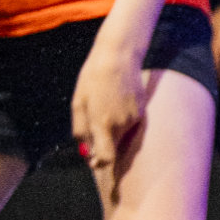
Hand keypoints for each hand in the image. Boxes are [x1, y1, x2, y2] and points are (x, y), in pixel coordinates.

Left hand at [73, 37, 147, 197]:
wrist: (117, 56)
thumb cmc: (92, 79)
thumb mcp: (78, 104)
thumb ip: (80, 130)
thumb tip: (85, 151)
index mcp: (103, 124)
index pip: (105, 158)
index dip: (99, 163)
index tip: (93, 161)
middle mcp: (121, 124)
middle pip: (113, 148)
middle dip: (103, 145)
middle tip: (94, 129)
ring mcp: (134, 117)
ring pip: (121, 134)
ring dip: (112, 129)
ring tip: (105, 105)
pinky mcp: (141, 110)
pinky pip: (129, 122)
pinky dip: (121, 118)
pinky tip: (115, 99)